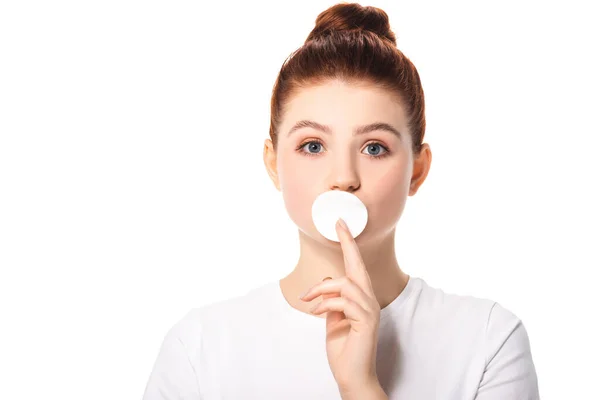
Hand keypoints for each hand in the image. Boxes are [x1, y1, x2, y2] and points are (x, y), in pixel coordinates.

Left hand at [299, 218, 381, 393]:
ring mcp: (370, 310)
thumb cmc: (343, 350)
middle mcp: (369, 300)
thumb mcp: (332, 320)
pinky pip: (343, 302)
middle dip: (348, 243)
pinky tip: (317, 312)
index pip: (355, 267)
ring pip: (345, 284)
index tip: (341, 226)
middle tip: (339, 224)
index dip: (349, 246)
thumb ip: (331, 301)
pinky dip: (326, 304)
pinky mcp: (367, 320)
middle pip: (358, 265)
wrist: (351, 376)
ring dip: (321, 290)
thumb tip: (324, 284)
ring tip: (308, 300)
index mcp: (361, 298)